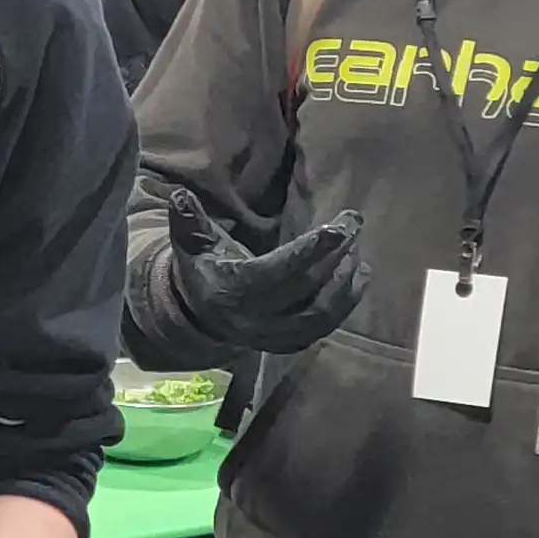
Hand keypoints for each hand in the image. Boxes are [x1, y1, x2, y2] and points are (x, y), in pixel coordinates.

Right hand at [144, 188, 365, 361]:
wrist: (203, 316)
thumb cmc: (203, 269)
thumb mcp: (191, 244)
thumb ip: (188, 220)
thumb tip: (180, 194)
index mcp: (232, 292)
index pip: (277, 272)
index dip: (309, 252)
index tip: (337, 228)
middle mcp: (255, 319)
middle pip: (305, 290)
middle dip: (335, 257)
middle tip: (352, 224)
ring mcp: (274, 336)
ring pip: (320, 314)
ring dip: (345, 283)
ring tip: (357, 251)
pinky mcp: (290, 342)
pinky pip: (324, 327)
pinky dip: (346, 303)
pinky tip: (358, 276)